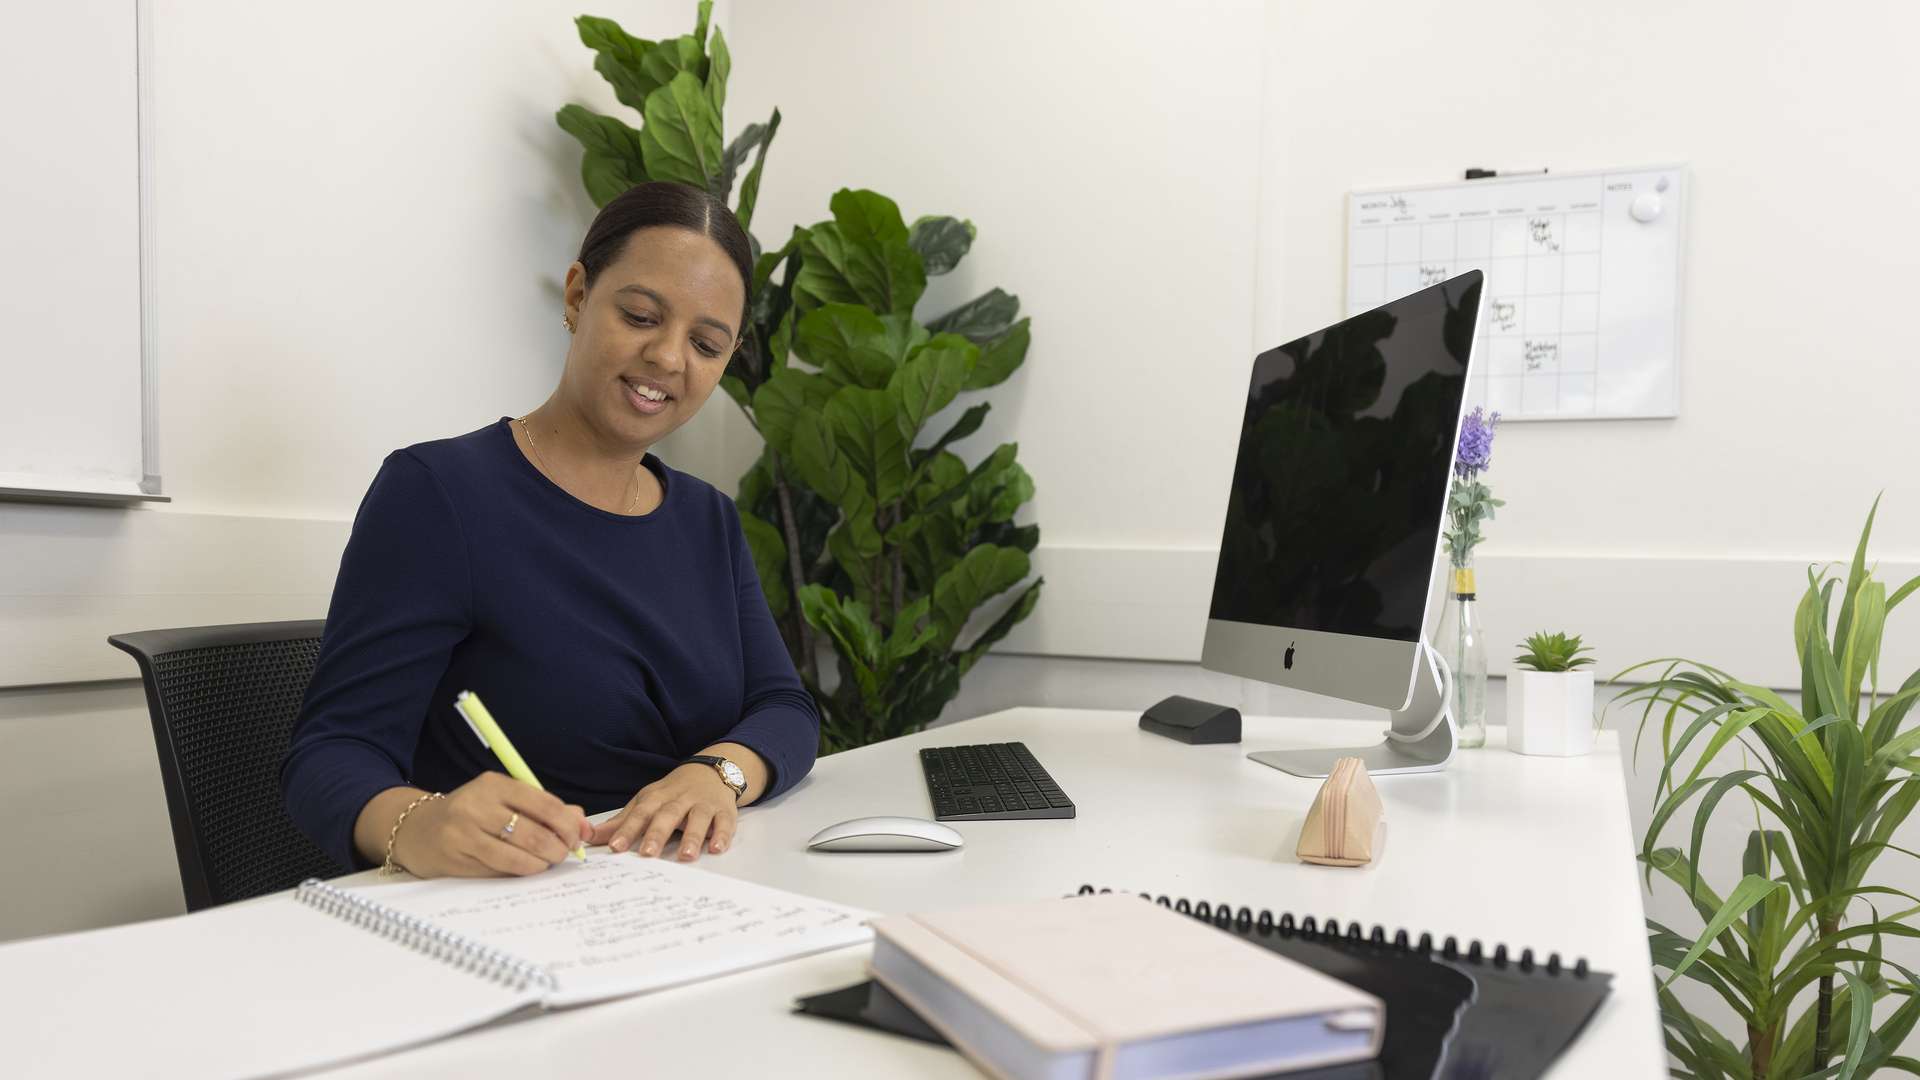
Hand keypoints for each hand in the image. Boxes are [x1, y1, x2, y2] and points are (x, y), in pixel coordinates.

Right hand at [387, 772, 591, 877]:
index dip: (568, 824)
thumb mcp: (504, 800)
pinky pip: (498, 870)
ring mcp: (463, 833)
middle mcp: (477, 805)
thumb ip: (545, 809)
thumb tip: (583, 825)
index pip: (544, 804)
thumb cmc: (471, 814)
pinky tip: (524, 868)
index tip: (578, 837)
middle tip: (564, 854)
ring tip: (546, 862)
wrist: (417, 829)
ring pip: (517, 855)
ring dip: (541, 863)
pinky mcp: (455, 858)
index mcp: (494, 784)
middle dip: (558, 848)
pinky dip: (519, 871)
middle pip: (534, 832)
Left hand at [592, 764, 738, 860]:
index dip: (628, 829)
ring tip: (686, 856)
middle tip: (648, 854)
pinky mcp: (724, 810)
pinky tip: (716, 848)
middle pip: (668, 814)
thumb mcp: (646, 801)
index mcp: (658, 797)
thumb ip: (622, 821)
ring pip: (698, 817)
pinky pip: (725, 822)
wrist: (712, 771)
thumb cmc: (673, 792)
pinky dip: (722, 834)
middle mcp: (680, 799)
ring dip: (693, 836)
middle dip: (658, 833)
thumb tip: (589, 836)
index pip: (640, 812)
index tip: (615, 846)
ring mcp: (703, 804)